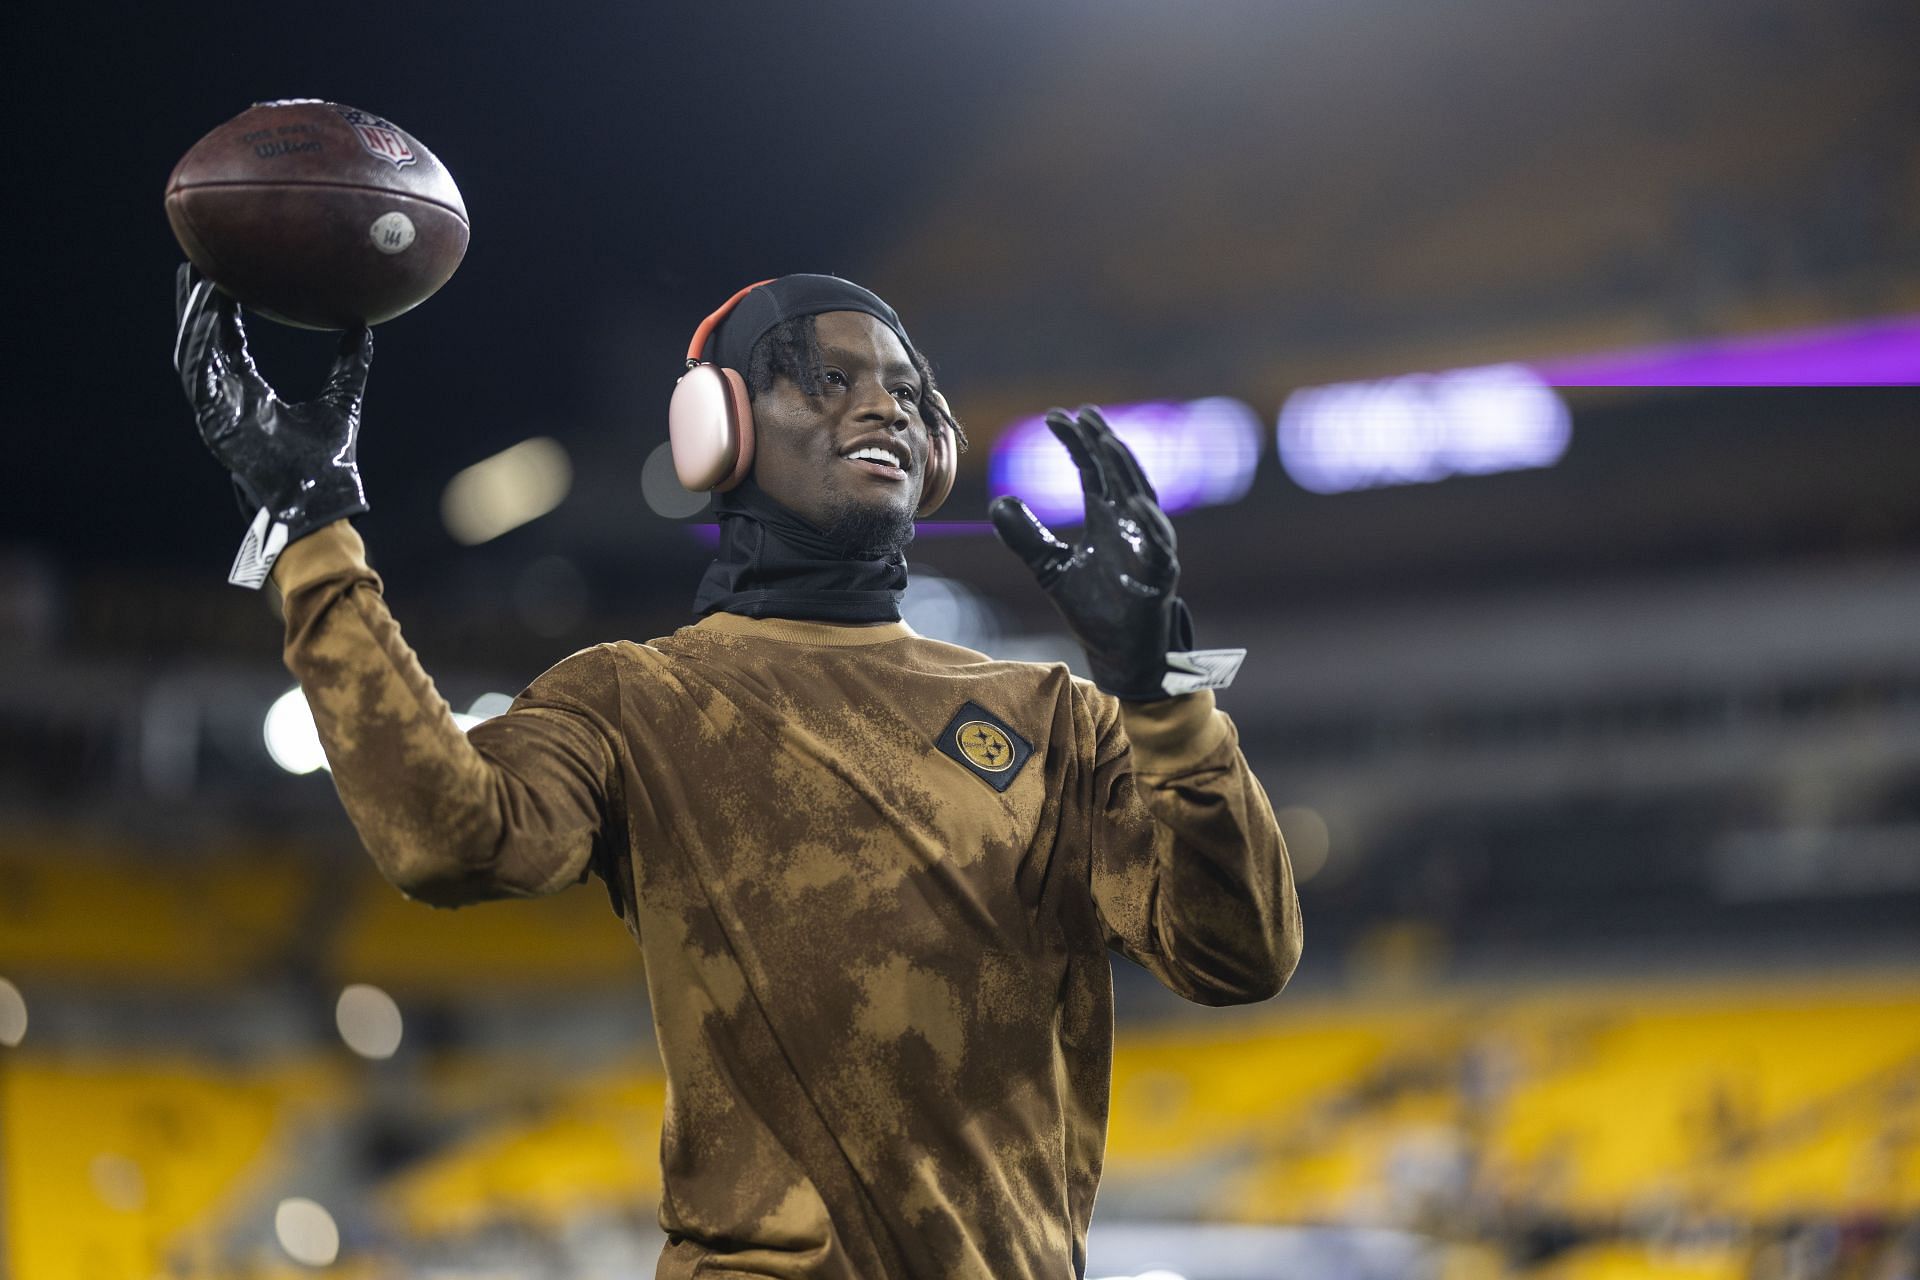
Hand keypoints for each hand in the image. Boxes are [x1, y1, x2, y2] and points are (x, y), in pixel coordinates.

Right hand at [173, 264, 371, 585]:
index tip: (222, 277)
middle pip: (201, 342)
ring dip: (192, 318)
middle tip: (191, 265)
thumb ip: (350, 366)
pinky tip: (206, 318)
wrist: (323, 497)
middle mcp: (228, 398)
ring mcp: (217, 411)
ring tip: (196, 282)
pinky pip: (199, 378)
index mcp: (251, 394)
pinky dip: (200, 346)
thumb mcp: (343, 400)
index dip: (221, 310)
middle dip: (193, 306)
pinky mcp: (213, 424)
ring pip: (193, 354)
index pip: (228, 342)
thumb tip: (364, 328)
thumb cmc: (330, 460)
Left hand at [990, 405, 1195, 699]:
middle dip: (1102, 442)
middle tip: (1083, 414)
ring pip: (1142, 498)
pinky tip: (1133, 502)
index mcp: (1106, 519)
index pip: (1092, 470)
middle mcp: (1130, 525)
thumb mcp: (1050, 568)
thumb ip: (1026, 536)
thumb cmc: (1095, 608)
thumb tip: (998, 501)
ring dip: (1126, 470)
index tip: (1055, 417)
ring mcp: (1149, 546)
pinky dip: (1149, 523)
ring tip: (1106, 443)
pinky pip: (1158, 544)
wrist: (1118, 653)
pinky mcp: (1161, 574)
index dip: (1077, 443)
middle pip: (1118, 473)